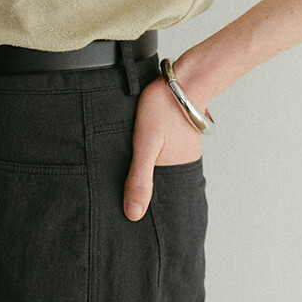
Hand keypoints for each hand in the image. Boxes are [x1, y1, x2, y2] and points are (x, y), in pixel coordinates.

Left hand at [124, 69, 208, 223]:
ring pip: (158, 175)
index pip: (159, 205)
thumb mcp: (145, 144)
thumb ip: (139, 179)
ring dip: (143, 179)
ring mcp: (180, 154)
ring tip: (123, 185)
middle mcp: (181, 167)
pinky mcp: (176, 143)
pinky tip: (135, 161)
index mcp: (175, 173)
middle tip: (118, 204)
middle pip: (159, 191)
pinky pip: (161, 161)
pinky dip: (149, 164)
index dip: (142, 212)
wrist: (182, 80)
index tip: (125, 221)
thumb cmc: (163, 108)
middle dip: (141, 199)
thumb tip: (133, 214)